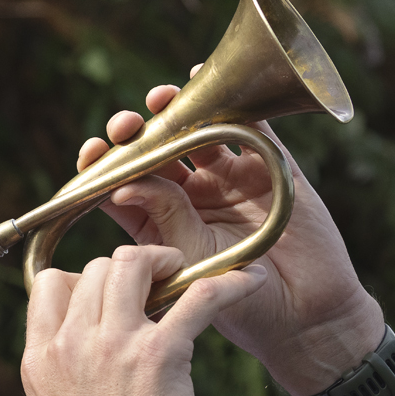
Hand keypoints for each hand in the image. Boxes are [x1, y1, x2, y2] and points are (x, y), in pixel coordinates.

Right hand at [21, 245, 265, 395]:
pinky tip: (245, 284)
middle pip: (95, 267)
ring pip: (133, 263)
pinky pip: (198, 295)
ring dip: (164, 261)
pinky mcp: (160, 354)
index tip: (108, 296)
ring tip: (185, 275)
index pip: (51, 283)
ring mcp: (113, 345)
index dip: (82, 278)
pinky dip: (228, 283)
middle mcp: (70, 344)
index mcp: (39, 358)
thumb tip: (68, 348)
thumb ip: (55, 373)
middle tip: (157, 283)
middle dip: (128, 269)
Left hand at [82, 70, 383, 395]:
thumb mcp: (191, 260)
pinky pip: (249, 125)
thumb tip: (121, 186)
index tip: (92, 151)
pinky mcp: (269, 166)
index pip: (121, 183)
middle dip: (134, 132)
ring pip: (195, 132)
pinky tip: (201, 78)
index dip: (103, 163)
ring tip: (159, 100)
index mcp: (157, 221)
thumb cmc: (237, 304)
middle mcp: (188, 194)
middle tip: (126, 126)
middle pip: (153, 151)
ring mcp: (228, 177)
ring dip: (174, 110)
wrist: (303, 317)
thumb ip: (163, 219)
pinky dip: (229, 101)